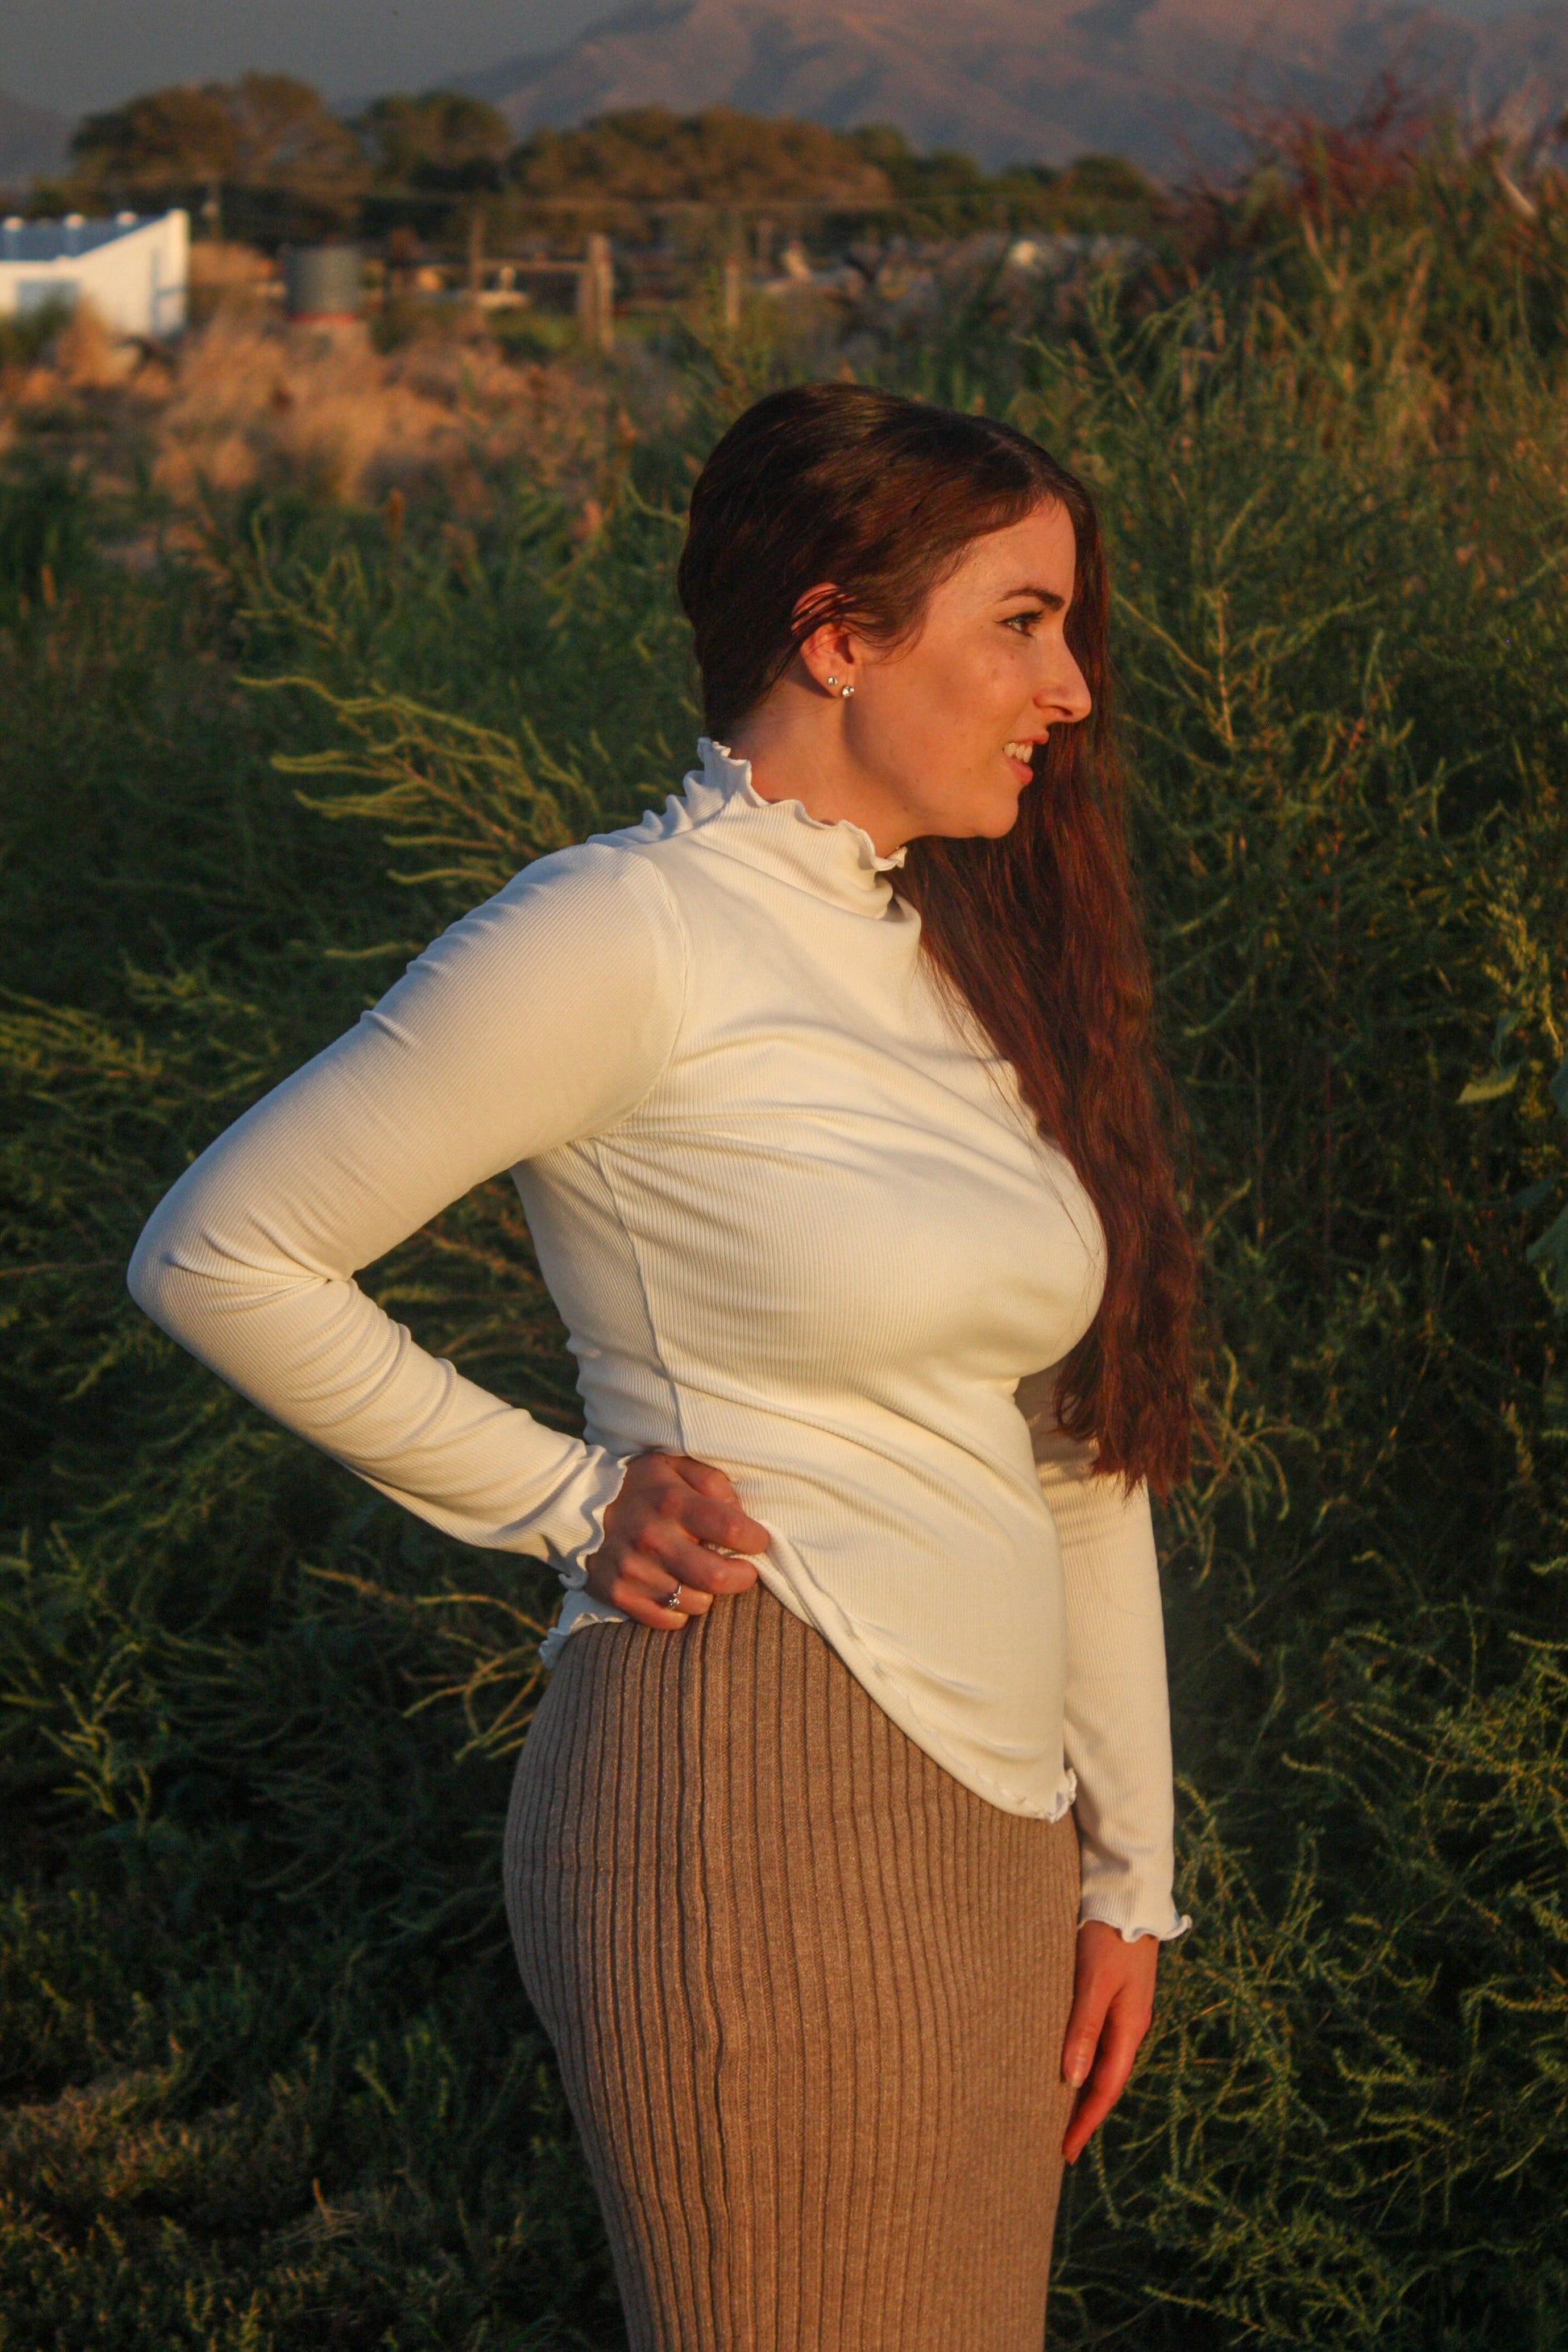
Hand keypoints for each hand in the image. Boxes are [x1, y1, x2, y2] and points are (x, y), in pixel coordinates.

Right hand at [582, 1451, 770, 1629]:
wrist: (577, 1507)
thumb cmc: (640, 1487)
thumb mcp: (674, 1465)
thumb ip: (713, 1482)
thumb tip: (739, 1514)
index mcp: (671, 1502)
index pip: (731, 1528)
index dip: (756, 1539)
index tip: (757, 1541)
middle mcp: (652, 1538)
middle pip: (717, 1577)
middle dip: (742, 1576)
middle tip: (743, 1570)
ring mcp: (633, 1571)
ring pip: (696, 1603)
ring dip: (708, 1593)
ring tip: (700, 1575)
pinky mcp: (618, 1595)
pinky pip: (668, 1620)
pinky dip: (681, 1611)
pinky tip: (676, 1588)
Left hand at [1060, 1919, 1157, 2162]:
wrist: (1126, 1893)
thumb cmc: (1108, 1936)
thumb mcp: (1093, 1982)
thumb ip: (1084, 2029)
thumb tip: (1073, 2081)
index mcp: (1130, 2027)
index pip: (1106, 2089)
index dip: (1085, 2122)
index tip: (1065, 2153)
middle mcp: (1129, 2023)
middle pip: (1106, 2080)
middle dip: (1084, 2113)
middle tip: (1058, 2143)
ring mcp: (1123, 2008)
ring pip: (1102, 2061)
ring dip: (1083, 2089)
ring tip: (1057, 2113)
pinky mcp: (1113, 1991)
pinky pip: (1098, 2040)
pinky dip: (1083, 2060)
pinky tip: (1068, 2063)